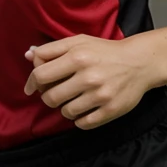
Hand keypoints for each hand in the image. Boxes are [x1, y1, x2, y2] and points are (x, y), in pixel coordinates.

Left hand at [23, 34, 159, 129]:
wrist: (139, 62)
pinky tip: (83, 110)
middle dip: (48, 96)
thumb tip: (28, 56)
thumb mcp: (78, 42)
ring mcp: (100, 95)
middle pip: (50, 97)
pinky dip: (79, 119)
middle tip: (55, 93)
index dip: (32, 82)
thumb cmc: (104, 51)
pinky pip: (83, 124)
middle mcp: (88, 76)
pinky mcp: (111, 110)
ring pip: (65, 112)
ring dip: (64, 108)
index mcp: (77, 56)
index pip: (40, 75)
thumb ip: (52, 49)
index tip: (33, 86)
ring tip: (72, 99)